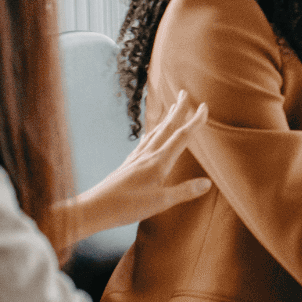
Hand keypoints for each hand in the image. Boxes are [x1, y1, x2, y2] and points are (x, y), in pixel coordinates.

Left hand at [63, 89, 211, 243]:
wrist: (94, 208)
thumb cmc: (127, 206)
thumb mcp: (160, 202)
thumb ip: (185, 191)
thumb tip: (207, 183)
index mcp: (159, 162)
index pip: (181, 137)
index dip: (194, 121)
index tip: (204, 107)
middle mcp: (148, 155)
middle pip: (167, 128)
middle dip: (178, 110)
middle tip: (185, 93)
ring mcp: (136, 159)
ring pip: (155, 133)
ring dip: (165, 119)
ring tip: (171, 108)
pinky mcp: (128, 165)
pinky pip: (143, 143)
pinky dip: (150, 134)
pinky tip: (148, 135)